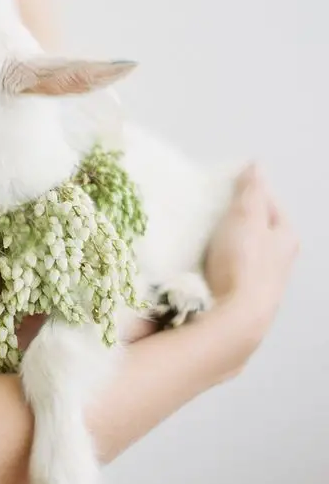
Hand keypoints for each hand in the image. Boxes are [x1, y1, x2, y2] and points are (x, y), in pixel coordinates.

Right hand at [204, 162, 298, 352]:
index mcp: (286, 238)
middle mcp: (279, 261)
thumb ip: (250, 191)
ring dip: (223, 244)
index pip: (271, 205)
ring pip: (241, 253)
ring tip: (199, 235)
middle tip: (211, 210)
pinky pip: (226, 272)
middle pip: (257, 231)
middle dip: (236, 220)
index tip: (227, 186)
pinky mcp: (239, 298)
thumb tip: (256, 166)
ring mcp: (259, 282)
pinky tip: (198, 263)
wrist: (233, 317)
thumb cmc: (244, 262)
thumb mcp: (246, 216)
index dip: (251, 192)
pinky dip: (214, 264)